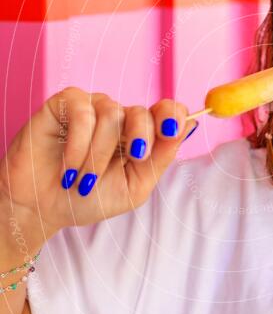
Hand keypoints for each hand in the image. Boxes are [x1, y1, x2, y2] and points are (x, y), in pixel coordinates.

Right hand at [0, 87, 197, 238]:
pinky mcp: (64, 104)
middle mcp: (118, 117)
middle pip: (143, 110)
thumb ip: (160, 158)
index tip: (172, 133)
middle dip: (141, 136)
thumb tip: (189, 126)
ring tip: (83, 180)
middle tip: (133, 158)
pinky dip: (79, 145)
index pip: (166, 111)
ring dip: (99, 154)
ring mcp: (91, 108)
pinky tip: (68, 168)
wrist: (42, 209)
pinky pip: (83, 113)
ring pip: (112, 114)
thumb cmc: (87, 200)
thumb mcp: (133, 187)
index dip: (172, 116)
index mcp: (139, 135)